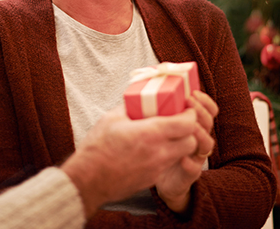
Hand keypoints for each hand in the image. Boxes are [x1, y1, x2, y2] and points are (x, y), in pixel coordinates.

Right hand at [61, 105, 198, 216]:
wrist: (88, 181)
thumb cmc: (97, 148)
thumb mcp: (111, 118)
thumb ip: (131, 107)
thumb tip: (140, 99)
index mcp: (150, 133)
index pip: (187, 124)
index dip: (190, 114)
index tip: (185, 108)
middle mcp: (158, 152)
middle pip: (191, 141)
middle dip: (190, 130)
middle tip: (180, 121)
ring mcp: (156, 168)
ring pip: (182, 154)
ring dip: (180, 143)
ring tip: (167, 134)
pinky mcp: (152, 179)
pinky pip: (168, 164)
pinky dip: (168, 155)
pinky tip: (153, 149)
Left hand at [155, 91, 217, 212]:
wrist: (159, 178)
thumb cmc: (159, 147)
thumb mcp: (158, 126)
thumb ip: (157, 111)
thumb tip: (140, 90)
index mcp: (193, 125)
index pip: (208, 110)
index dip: (204, 101)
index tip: (193, 92)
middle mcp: (199, 139)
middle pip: (209, 122)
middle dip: (200, 111)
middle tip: (188, 102)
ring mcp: (196, 156)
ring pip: (207, 144)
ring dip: (199, 133)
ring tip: (188, 127)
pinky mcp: (190, 174)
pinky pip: (196, 169)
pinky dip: (190, 164)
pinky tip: (182, 158)